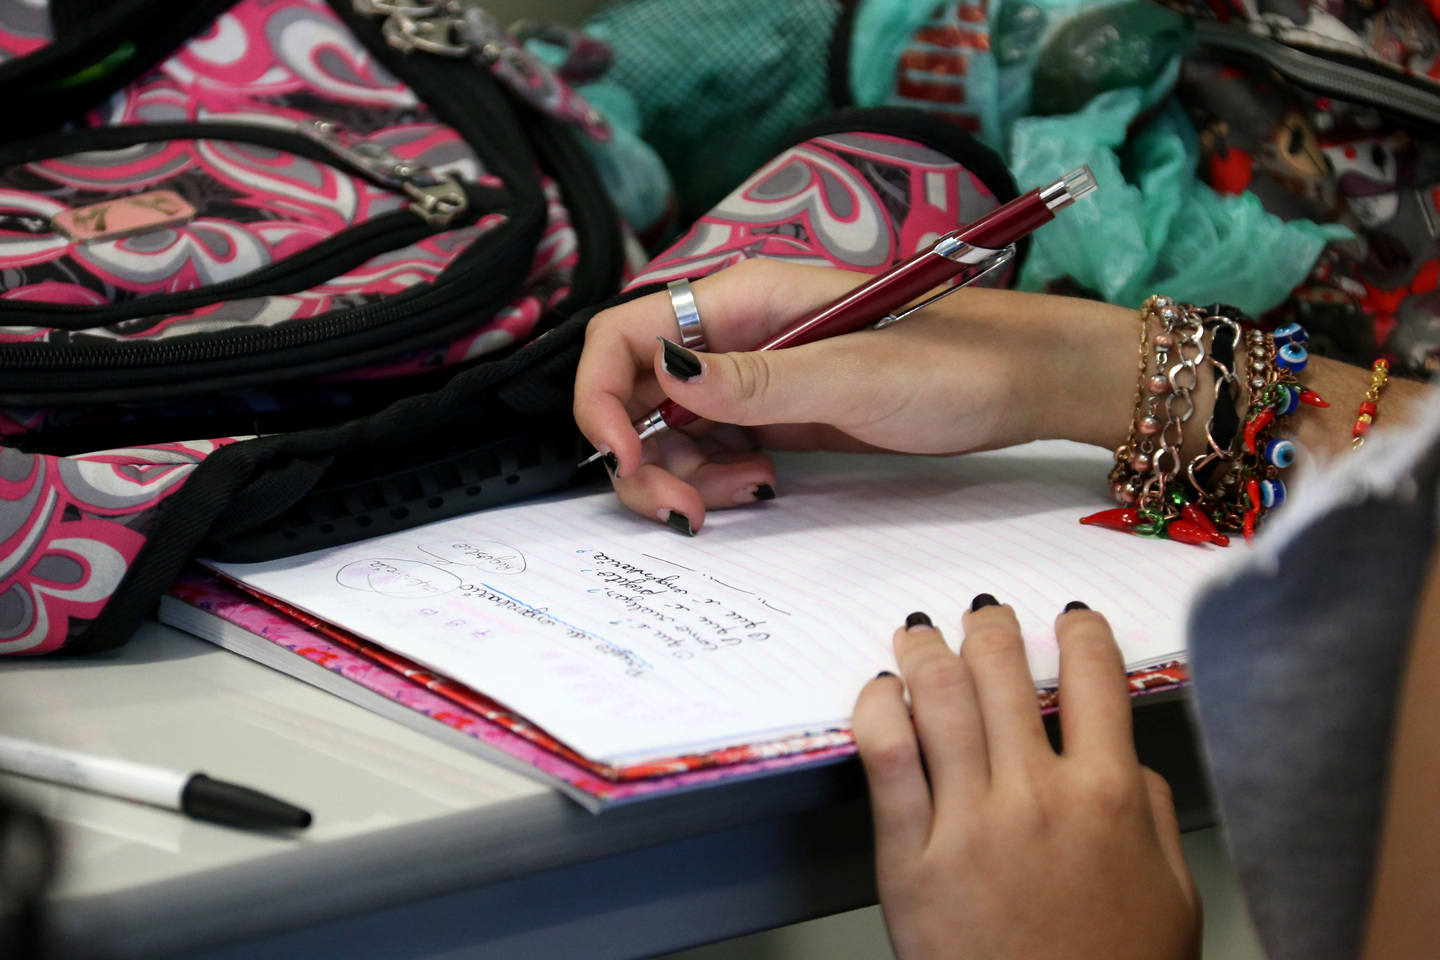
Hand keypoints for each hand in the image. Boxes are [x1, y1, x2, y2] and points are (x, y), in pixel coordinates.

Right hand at [574, 258, 1142, 531]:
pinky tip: (757, 489)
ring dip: (681, 476)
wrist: (1024, 382)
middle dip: (640, 455)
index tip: (626, 456)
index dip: (602, 397)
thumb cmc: (956, 361)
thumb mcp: (853, 375)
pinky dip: (718, 479)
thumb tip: (664, 375)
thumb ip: (757, 381)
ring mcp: (758, 376)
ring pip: (672, 429)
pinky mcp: (781, 413)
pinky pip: (717, 448)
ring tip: (739, 498)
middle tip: (682, 512)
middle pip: (638, 391)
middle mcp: (738, 334)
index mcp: (744, 300)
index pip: (626, 334)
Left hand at [852, 601, 1200, 959]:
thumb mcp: (1173, 896)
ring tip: (921, 634)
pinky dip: (878, 707)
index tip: (1072, 619)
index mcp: (1111, 799)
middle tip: (982, 613)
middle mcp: (1039, 796)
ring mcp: (971, 821)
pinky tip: (880, 689)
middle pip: (1006, 674)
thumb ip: (1156, 815)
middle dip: (992, 628)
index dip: (1083, 635)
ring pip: (941, 698)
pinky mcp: (909, 854)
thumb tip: (1128, 759)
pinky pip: (886, 756)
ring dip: (928, 650)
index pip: (1096, 681)